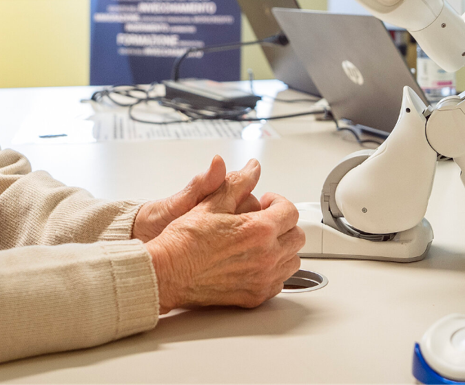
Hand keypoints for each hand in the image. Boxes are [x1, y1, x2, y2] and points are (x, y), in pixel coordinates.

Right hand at [143, 160, 304, 312]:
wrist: (167, 272)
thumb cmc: (184, 241)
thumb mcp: (212, 203)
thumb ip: (238, 182)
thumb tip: (252, 168)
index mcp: (259, 230)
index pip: (290, 211)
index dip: (278, 202)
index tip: (267, 203)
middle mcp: (267, 256)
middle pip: (296, 236)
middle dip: (283, 224)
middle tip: (264, 221)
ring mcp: (263, 279)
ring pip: (292, 261)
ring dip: (282, 247)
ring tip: (260, 241)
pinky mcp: (255, 296)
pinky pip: (279, 281)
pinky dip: (273, 270)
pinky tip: (255, 261)